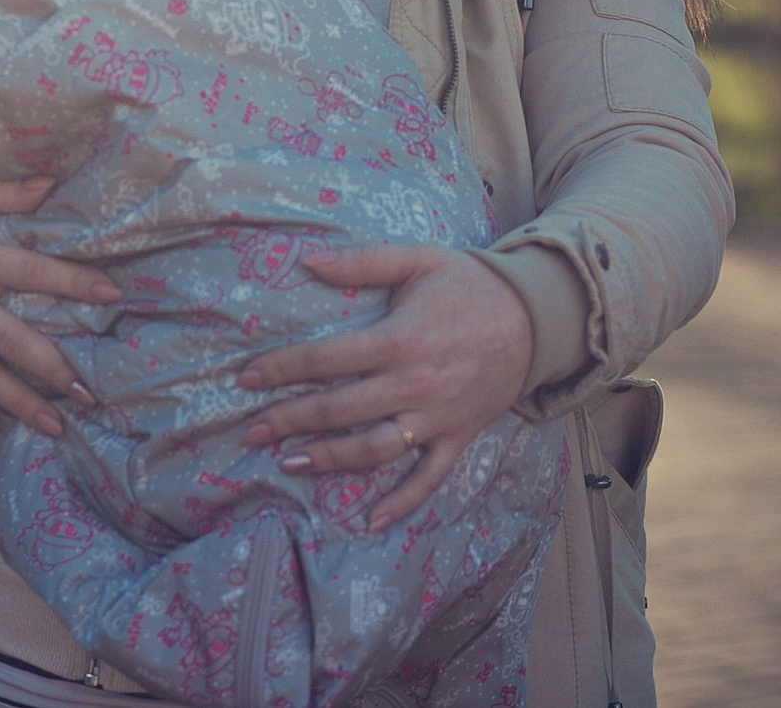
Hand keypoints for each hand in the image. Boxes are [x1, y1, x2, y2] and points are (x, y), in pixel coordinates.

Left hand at [237, 244, 534, 532]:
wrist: (535, 319)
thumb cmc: (468, 284)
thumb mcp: (417, 259)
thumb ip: (362, 262)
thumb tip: (307, 260)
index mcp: (398, 339)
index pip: (324, 359)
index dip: (280, 369)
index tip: (245, 379)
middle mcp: (414, 384)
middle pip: (340, 410)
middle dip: (290, 421)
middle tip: (251, 432)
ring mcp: (437, 417)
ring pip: (376, 450)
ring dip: (331, 460)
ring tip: (290, 464)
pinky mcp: (458, 438)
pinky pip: (428, 479)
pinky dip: (402, 504)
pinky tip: (369, 521)